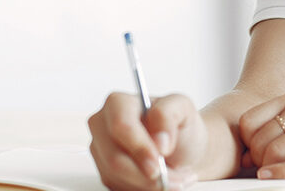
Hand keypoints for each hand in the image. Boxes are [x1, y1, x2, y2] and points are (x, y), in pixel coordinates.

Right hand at [88, 92, 205, 190]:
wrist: (183, 149)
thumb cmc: (180, 126)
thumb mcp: (183, 108)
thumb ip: (168, 115)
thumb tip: (159, 140)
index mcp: (117, 103)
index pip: (121, 126)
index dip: (139, 148)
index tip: (158, 164)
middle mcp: (102, 126)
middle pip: (115, 159)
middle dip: (146, 175)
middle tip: (173, 179)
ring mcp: (101, 151)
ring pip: (117, 178)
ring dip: (149, 184)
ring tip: (173, 177)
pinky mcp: (105, 173)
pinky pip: (119, 188)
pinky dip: (144, 189)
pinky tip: (158, 181)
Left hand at [239, 92, 284, 183]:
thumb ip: (276, 137)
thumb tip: (245, 158)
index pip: (249, 121)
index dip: (247, 144)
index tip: (253, 157)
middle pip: (261, 140)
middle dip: (257, 161)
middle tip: (264, 172)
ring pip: (275, 151)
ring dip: (269, 170)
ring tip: (273, 177)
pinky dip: (282, 175)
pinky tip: (274, 180)